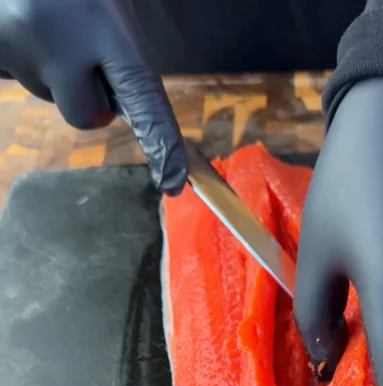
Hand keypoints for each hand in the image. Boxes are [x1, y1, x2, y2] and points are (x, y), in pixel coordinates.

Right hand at [0, 0, 186, 192]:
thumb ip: (120, 41)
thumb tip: (130, 96)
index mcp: (103, 23)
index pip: (142, 96)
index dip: (160, 141)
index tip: (173, 180)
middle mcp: (59, 44)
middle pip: (85, 116)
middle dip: (89, 98)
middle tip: (85, 55)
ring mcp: (18, 50)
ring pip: (47, 91)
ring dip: (52, 68)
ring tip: (47, 16)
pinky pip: (18, 70)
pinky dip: (24, 52)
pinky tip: (21, 16)